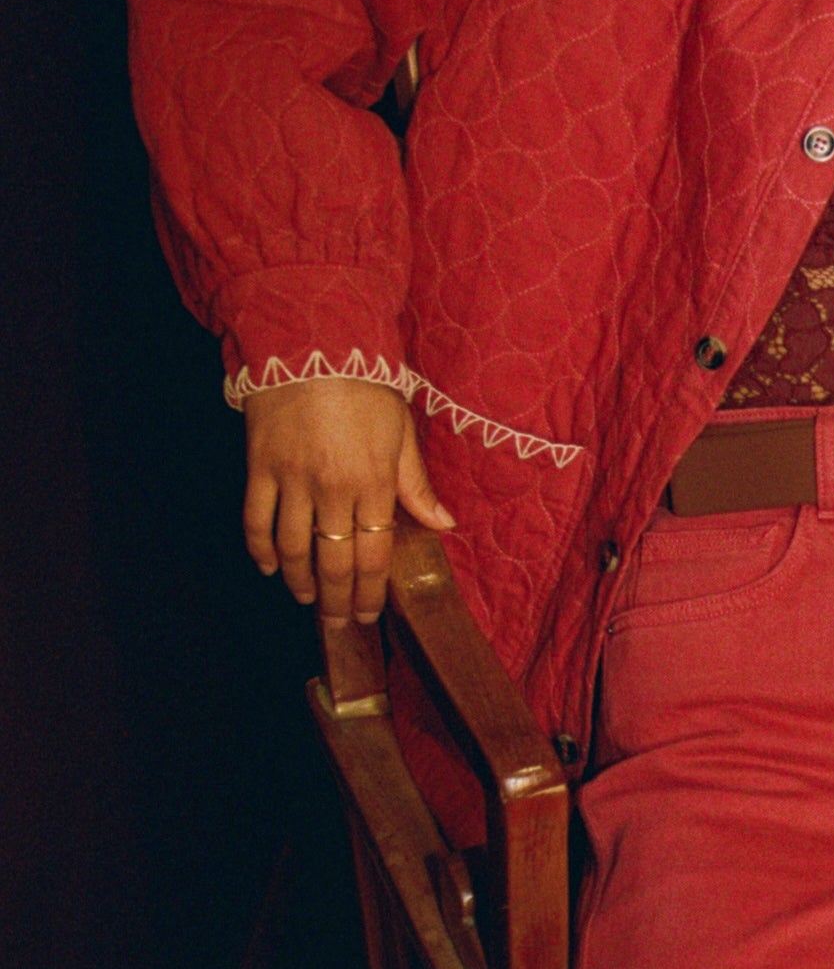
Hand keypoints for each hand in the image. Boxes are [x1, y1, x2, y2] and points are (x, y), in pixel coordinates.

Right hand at [243, 376, 453, 624]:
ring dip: (300, 581)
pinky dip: (261, 549)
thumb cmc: (364, 387)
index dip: (369, 591)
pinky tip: (270, 567)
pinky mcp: (259, 467)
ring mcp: (292, 480)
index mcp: (373, 483)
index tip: (367, 613)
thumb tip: (443, 524)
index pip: (373, 554)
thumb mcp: (401, 432)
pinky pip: (256, 519)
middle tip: (338, 623)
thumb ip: (416, 483)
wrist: (312, 345)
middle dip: (336, 599)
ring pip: (292, 548)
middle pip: (333, 561)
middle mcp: (332, 489)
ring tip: (307, 599)